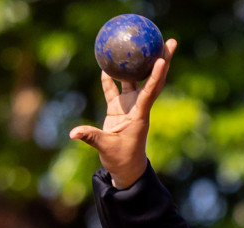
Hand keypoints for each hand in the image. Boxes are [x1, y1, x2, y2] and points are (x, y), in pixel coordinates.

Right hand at [68, 38, 177, 187]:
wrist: (125, 169)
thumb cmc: (121, 160)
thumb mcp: (106, 148)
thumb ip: (91, 137)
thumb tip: (73, 133)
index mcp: (139, 115)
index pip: (149, 91)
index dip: (155, 76)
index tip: (163, 59)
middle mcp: (137, 107)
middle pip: (152, 79)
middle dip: (162, 60)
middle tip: (170, 41)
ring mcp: (129, 106)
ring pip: (136, 79)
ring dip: (140, 63)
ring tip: (147, 43)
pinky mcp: (118, 109)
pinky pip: (115, 89)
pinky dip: (111, 78)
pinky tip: (107, 63)